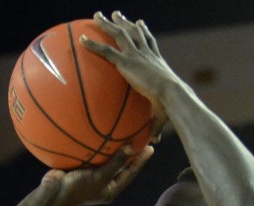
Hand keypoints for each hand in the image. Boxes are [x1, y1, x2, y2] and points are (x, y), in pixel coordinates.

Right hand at [38, 143, 153, 205]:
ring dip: (113, 147)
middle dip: (130, 152)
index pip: (130, 173)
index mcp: (110, 188)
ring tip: (123, 131)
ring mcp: (91, 174)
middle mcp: (103, 182)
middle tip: (140, 137)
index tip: (151, 147)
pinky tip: (98, 132)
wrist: (52, 193)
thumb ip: (116, 163)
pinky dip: (96, 145)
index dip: (141, 160)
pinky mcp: (80, 167)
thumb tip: (131, 148)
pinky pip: (92, 154)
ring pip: (106, 159)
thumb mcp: (99, 177)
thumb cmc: (77, 189)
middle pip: (120, 165)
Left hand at [82, 11, 173, 140]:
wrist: (171, 96)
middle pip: (134, 33)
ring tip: (97, 16)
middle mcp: (147, 54)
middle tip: (117, 15)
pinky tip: (81, 40)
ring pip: (119, 34)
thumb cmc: (170, 107)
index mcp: (157, 63)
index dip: (144, 34)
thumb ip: (154, 127)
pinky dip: (93, 44)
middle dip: (125, 23)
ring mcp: (136, 55)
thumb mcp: (162, 116)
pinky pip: (105, 51)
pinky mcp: (126, 61)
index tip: (140, 24)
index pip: (150, 44)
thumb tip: (152, 144)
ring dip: (107, 24)